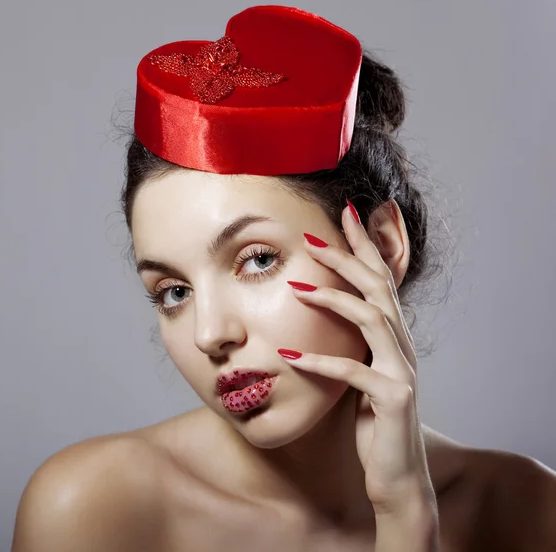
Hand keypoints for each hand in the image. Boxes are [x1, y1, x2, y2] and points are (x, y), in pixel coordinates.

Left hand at [278, 200, 434, 515]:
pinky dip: (320, 361)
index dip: (365, 247)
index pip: (380, 281)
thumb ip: (350, 345)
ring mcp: (402, 372)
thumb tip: (321, 318)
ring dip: (334, 298)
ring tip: (297, 286)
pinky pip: (354, 372)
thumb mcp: (359, 374)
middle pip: (379, 288)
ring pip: (372, 318)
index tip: (345, 215)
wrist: (397, 476)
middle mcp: (402, 347)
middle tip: (315, 235)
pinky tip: (290, 356)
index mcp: (393, 338)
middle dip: (349, 257)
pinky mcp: (393, 399)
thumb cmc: (372, 423)